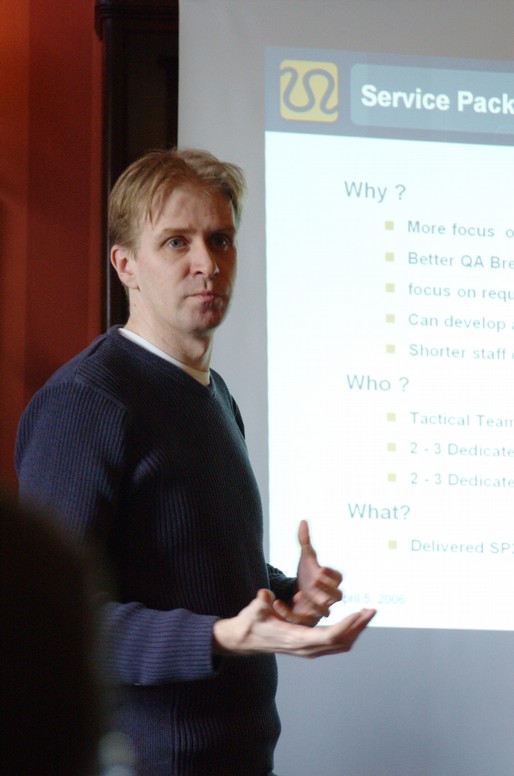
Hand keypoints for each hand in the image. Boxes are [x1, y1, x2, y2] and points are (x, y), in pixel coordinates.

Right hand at [212, 588, 375, 656]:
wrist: (244, 640)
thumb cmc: (250, 623)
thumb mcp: (253, 610)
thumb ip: (261, 603)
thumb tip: (265, 595)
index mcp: (296, 639)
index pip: (328, 637)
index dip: (346, 626)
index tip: (359, 613)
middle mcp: (305, 648)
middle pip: (340, 642)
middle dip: (358, 626)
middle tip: (372, 610)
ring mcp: (308, 650)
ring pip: (340, 644)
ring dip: (356, 630)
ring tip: (368, 614)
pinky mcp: (309, 647)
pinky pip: (335, 643)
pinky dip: (348, 632)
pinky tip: (354, 621)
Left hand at [273, 520, 342, 625]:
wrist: (297, 593)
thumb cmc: (306, 575)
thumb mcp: (305, 557)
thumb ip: (304, 541)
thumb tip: (303, 521)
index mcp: (332, 581)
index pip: (339, 578)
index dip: (332, 574)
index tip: (321, 567)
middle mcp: (329, 597)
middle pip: (338, 596)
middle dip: (327, 589)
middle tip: (314, 580)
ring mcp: (320, 610)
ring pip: (324, 611)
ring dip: (314, 604)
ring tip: (300, 594)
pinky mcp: (306, 620)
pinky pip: (301, 620)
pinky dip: (289, 613)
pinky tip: (277, 603)